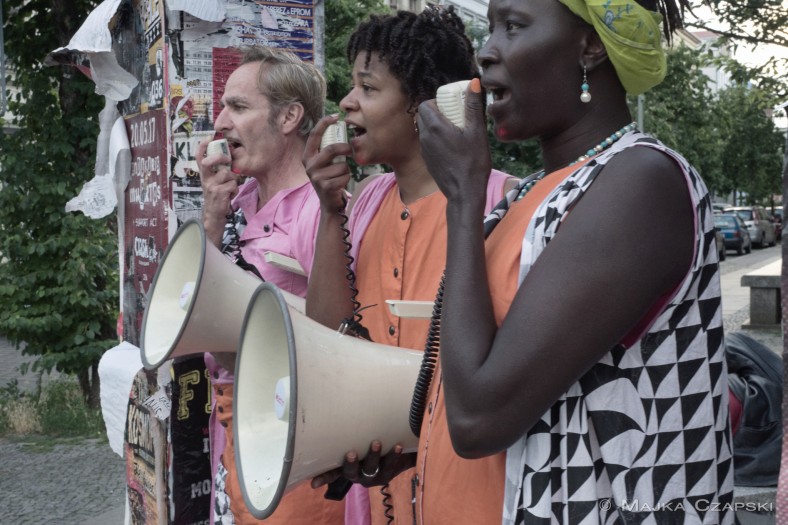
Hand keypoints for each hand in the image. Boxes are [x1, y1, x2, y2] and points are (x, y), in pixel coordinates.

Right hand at [196, 138, 240, 245]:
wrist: (214, 214)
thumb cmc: (217, 195)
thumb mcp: (214, 181)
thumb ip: (219, 170)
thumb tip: (230, 156)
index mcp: (204, 174)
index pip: (199, 157)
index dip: (202, 146)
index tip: (209, 138)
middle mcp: (205, 178)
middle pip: (208, 162)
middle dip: (220, 158)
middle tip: (227, 159)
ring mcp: (211, 186)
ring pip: (227, 174)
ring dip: (233, 179)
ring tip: (229, 187)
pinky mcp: (218, 193)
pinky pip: (232, 185)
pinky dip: (234, 189)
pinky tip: (230, 194)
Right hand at [302, 114, 352, 212]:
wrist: (329, 202)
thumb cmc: (329, 178)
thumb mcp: (324, 162)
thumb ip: (327, 148)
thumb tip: (339, 126)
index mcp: (307, 156)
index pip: (314, 135)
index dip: (324, 123)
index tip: (336, 116)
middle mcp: (309, 166)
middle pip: (332, 149)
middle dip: (345, 148)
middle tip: (350, 150)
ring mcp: (316, 177)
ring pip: (342, 165)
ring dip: (346, 170)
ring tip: (340, 175)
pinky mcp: (325, 187)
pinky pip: (344, 176)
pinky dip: (347, 179)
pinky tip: (340, 184)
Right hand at [311, 441, 415, 488]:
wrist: (398, 453)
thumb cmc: (369, 441)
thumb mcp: (359, 440)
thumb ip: (350, 433)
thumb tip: (337, 406)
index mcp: (346, 467)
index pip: (332, 472)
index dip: (323, 477)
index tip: (313, 483)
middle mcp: (357, 474)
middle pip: (350, 472)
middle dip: (350, 464)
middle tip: (351, 453)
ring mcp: (372, 476)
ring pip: (370, 467)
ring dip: (373, 455)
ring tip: (376, 442)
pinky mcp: (387, 474)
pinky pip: (390, 464)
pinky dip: (393, 454)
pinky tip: (398, 445)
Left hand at [417, 79, 491, 209]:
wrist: (464, 193)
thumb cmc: (473, 163)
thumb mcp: (477, 132)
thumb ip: (473, 106)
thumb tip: (474, 82)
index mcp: (434, 127)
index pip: (425, 104)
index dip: (437, 102)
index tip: (452, 106)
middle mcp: (425, 138)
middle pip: (423, 116)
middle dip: (437, 112)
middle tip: (455, 116)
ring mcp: (425, 150)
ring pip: (424, 130)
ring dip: (436, 125)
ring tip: (455, 131)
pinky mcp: (428, 160)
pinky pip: (428, 143)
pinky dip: (436, 139)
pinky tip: (453, 146)